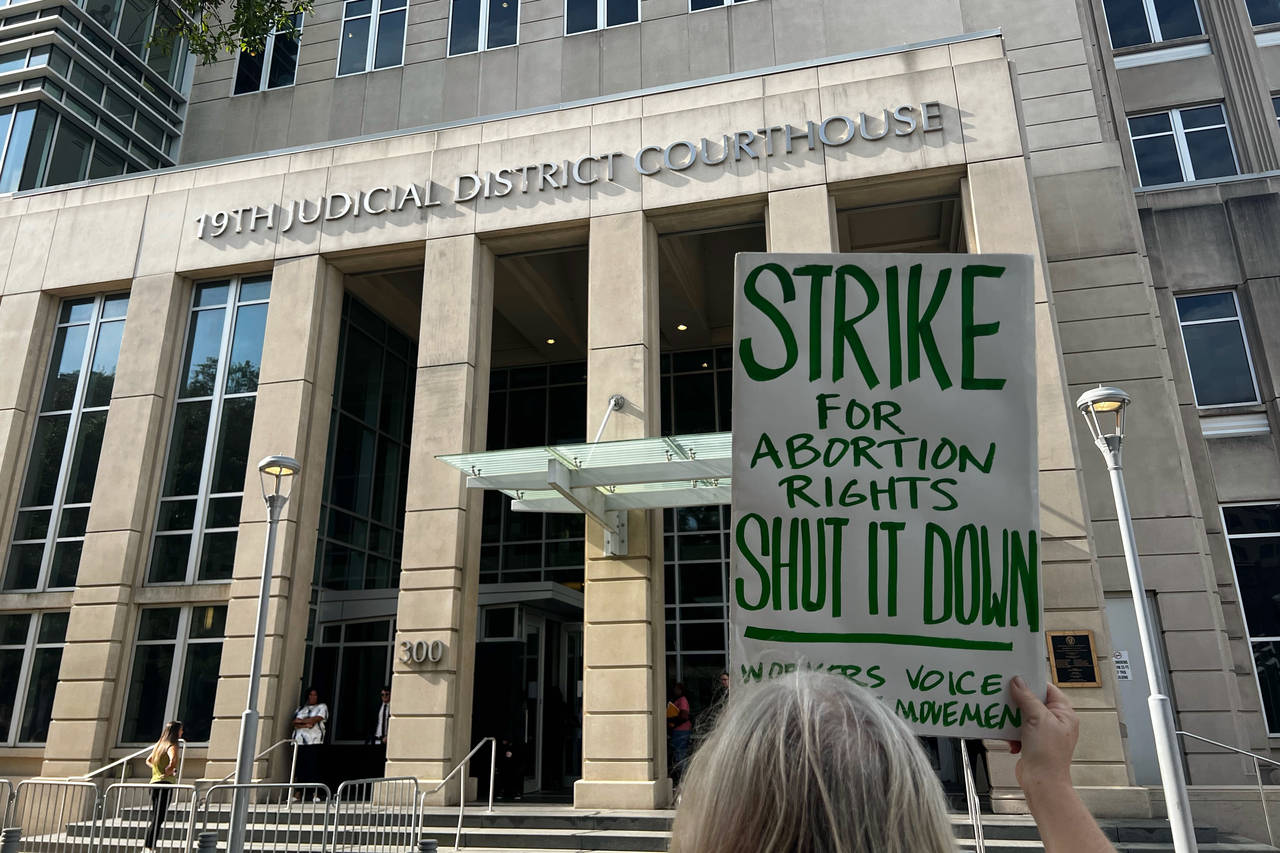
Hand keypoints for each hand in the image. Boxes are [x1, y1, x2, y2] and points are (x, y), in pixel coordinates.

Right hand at [1008, 676, 1078, 791]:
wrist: (1041, 782)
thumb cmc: (1048, 755)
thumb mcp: (1037, 719)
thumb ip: (1026, 698)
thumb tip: (1018, 682)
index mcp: (1064, 713)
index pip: (1047, 689)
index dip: (1032, 683)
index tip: (1017, 679)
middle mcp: (1055, 722)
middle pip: (1033, 702)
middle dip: (1018, 703)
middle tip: (1007, 698)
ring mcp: (1044, 733)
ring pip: (1023, 716)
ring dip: (1013, 720)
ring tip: (1007, 722)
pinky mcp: (1033, 743)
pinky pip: (1018, 730)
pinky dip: (1012, 734)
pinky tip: (1012, 740)